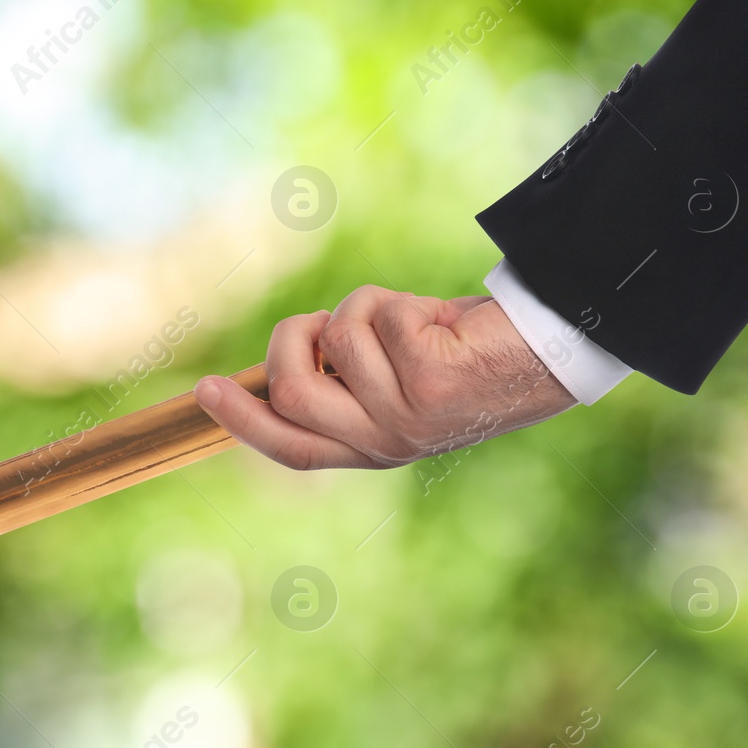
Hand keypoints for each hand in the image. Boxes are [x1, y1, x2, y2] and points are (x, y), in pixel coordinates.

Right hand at [194, 285, 575, 469]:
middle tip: (318, 321)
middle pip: (291, 393)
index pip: (291, 447)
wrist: (541, 353)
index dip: (242, 421)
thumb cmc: (461, 356)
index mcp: (369, 447)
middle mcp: (384, 441)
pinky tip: (437, 320)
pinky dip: (396, 300)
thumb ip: (343, 383)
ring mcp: (407, 414)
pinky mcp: (429, 379)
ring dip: (362, 309)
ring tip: (406, 319)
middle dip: (291, 341)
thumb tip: (280, 365)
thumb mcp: (392, 379)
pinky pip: (375, 316)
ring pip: (335, 342)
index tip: (206, 390)